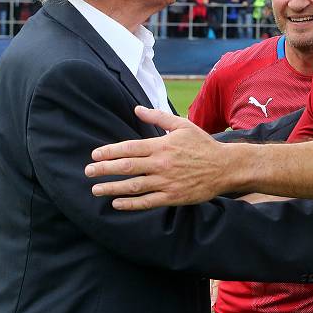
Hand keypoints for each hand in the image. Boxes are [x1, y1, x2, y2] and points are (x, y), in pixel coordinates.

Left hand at [85, 106, 231, 209]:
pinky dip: (130, 204)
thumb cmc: (202, 144)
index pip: (129, 148)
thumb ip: (158, 116)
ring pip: (134, 186)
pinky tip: (116, 203)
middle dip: (104, 170)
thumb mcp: (182, 125)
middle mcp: (162, 163)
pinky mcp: (173, 197)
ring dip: (112, 188)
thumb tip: (137, 108)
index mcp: (162, 145)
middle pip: (127, 167)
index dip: (109, 152)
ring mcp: (167, 182)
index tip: (94, 155)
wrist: (225, 167)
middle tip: (88, 172)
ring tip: (96, 189)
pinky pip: (147, 202)